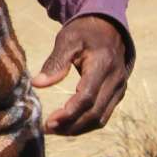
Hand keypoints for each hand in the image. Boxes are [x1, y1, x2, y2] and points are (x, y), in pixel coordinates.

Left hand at [31, 15, 129, 135]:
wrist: (108, 27)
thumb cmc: (84, 32)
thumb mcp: (67, 39)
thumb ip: (55, 62)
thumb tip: (37, 84)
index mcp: (103, 65)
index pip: (87, 97)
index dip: (69, 112)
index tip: (49, 120)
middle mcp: (116, 80)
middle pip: (95, 113)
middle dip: (71, 125)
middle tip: (47, 128)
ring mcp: (119, 89)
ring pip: (101, 118)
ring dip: (78, 128)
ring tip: (55, 129)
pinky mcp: (117, 94)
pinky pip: (103, 114)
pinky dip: (86, 123)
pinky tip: (68, 124)